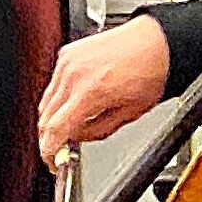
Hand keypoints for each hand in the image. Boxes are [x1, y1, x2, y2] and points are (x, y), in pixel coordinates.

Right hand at [36, 17, 171, 160]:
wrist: (156, 41)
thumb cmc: (151, 71)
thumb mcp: (131, 113)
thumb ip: (98, 130)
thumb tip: (77, 138)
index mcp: (90, 92)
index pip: (55, 130)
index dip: (49, 151)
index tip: (51, 161)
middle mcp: (74, 75)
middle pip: (45, 117)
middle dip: (49, 137)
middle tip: (60, 147)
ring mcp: (68, 62)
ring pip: (46, 101)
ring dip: (52, 117)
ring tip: (71, 124)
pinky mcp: (67, 53)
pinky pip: (54, 83)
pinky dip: (58, 97)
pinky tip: (74, 101)